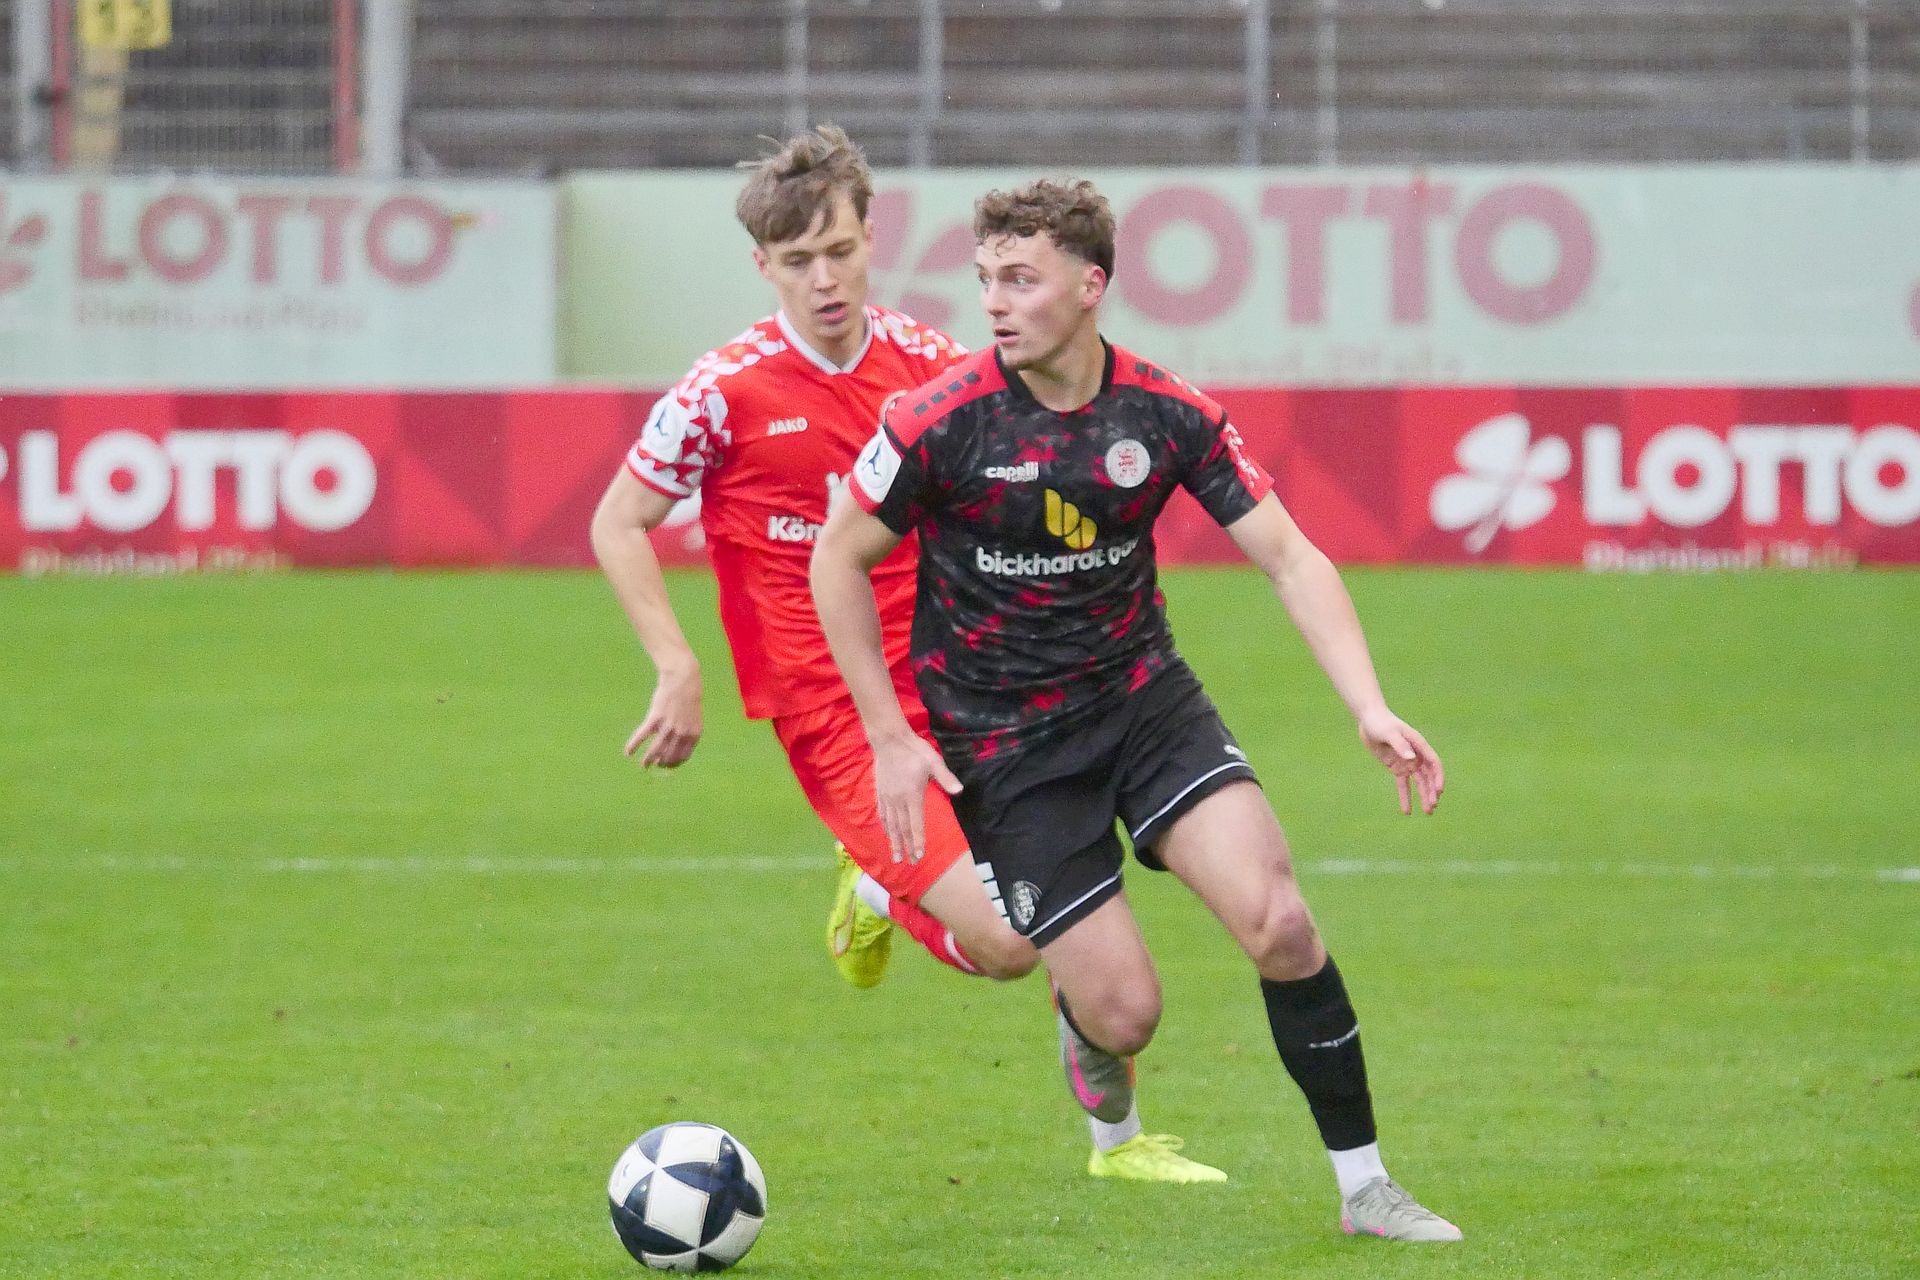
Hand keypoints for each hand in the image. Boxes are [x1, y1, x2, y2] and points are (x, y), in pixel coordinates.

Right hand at [624, 662, 701, 767]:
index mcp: (694, 734)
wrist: (683, 678)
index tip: (665, 765)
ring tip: (643, 765)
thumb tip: (676, 744)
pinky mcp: (655, 718)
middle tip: (653, 765)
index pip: (683, 757)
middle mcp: (682, 733)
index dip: (673, 763)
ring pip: (656, 750)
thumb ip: (687, 731)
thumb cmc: (688, 697)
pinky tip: (627, 752)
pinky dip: (633, 745)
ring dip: (648, 760)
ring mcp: (668, 726)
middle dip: (661, 764)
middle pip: (669, 756)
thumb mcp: (693, 716)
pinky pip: (642, 735)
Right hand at [871, 731, 962, 862]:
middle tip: (910, 863)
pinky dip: (884, 826)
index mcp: (912, 795)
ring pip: (890, 824)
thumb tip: (959, 790)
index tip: (919, 855)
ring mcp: (887, 797)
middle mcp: (898, 800)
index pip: (915, 824)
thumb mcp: (933, 761)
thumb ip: (945, 777)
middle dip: (907, 847)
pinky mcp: (880, 792)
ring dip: (894, 841)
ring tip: (895, 856)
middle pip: (902, 828)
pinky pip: (882, 814)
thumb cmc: (914, 750)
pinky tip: (886, 833)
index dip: (917, 841)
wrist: (889, 739)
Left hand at [1357, 708, 1443, 815]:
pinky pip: (1403, 785)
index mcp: (1419, 744)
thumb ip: (1400, 745)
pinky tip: (1407, 811)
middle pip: (1428, 776)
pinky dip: (1406, 797)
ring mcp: (1408, 762)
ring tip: (1428, 812)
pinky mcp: (1397, 767)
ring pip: (1419, 783)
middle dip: (1431, 791)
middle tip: (1432, 807)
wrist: (1369, 720)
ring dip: (1423, 796)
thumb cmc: (1380, 723)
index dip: (1437, 777)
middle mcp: (1416, 755)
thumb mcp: (1389, 733)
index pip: (1433, 763)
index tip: (1438, 790)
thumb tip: (1412, 759)